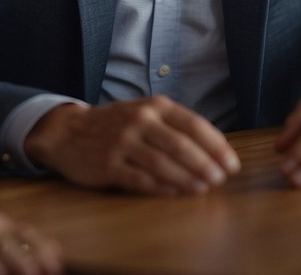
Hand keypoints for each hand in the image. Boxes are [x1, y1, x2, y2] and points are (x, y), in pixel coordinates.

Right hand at [24, 97, 240, 195]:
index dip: (216, 145)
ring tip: (203, 189)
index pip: (193, 124)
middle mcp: (138, 120)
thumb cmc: (116, 124)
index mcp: (154, 106)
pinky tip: (174, 194)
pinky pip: (138, 179)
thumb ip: (174, 125)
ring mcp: (121, 142)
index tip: (231, 164)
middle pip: (180, 145)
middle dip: (205, 164)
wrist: (68, 132)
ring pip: (161, 163)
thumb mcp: (145, 112)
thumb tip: (214, 150)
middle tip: (220, 180)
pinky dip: (159, 187)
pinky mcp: (106, 165)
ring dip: (186, 178)